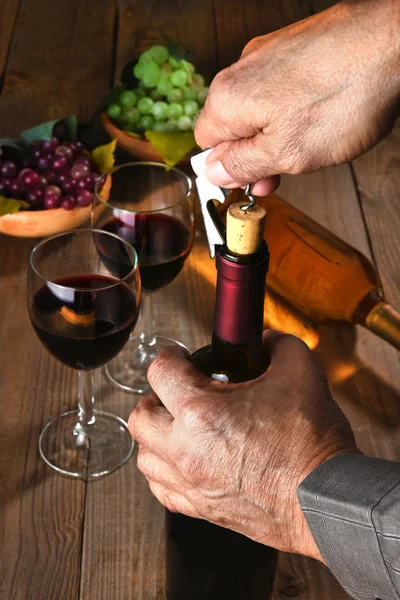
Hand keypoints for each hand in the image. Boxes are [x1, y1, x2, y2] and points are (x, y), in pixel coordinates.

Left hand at [128, 331, 359, 560]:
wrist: (326, 501)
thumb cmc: (312, 444)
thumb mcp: (300, 373)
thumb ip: (279, 345)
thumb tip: (268, 340)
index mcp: (201, 412)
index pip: (160, 371)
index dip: (170, 355)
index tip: (180, 356)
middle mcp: (186, 450)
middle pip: (140, 416)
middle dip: (155, 397)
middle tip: (177, 391)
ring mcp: (191, 483)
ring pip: (145, 457)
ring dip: (156, 436)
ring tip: (178, 426)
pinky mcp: (201, 509)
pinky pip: (162, 490)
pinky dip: (164, 471)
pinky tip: (184, 460)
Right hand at [194, 0, 399, 195]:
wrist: (393, 41)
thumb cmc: (343, 96)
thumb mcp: (286, 153)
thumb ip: (243, 165)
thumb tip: (215, 172)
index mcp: (227, 100)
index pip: (205, 143)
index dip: (228, 167)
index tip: (254, 180)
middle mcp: (241, 70)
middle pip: (234, 125)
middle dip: (258, 153)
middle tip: (287, 171)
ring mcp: (269, 54)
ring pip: (261, 108)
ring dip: (280, 133)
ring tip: (313, 142)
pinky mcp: (295, 46)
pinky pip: (284, 89)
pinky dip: (298, 108)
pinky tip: (323, 116)